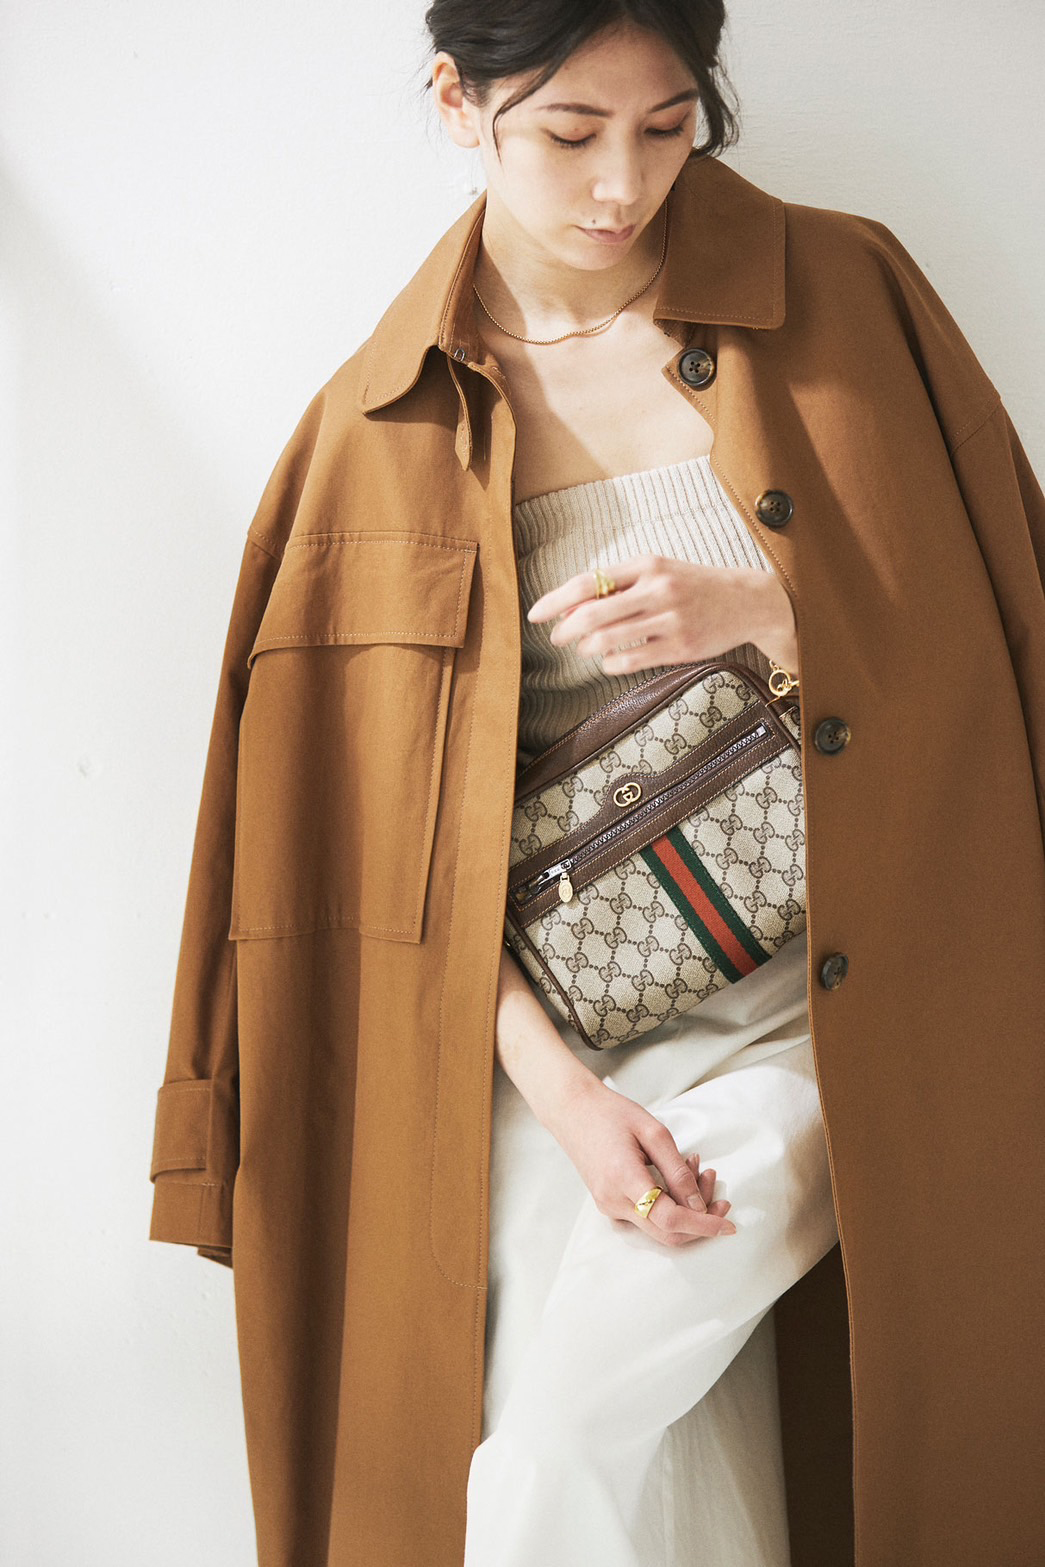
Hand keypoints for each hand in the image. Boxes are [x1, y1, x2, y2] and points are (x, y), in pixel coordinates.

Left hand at [526, 556, 797, 676]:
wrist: (747, 602)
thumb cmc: (693, 586)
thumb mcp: (657, 573)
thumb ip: (618, 586)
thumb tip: (569, 608)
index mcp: (647, 565)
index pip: (588, 582)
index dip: (555, 600)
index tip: (536, 615)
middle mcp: (658, 589)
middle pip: (592, 613)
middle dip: (565, 630)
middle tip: (556, 638)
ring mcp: (670, 620)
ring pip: (608, 640)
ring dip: (586, 648)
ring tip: (585, 648)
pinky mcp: (680, 648)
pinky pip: (630, 661)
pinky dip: (610, 663)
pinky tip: (609, 660)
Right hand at [548, 1074, 736, 1248]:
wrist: (573, 1111)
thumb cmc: (612, 1114)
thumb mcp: (653, 1132)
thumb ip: (677, 1171)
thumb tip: (699, 1205)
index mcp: (625, 1180)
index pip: (671, 1219)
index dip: (704, 1224)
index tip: (729, 1224)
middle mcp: (614, 1202)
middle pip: (668, 1233)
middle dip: (701, 1220)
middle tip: (720, 1193)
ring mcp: (609, 1207)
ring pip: (658, 1227)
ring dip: (686, 1209)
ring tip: (697, 1170)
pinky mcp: (609, 1206)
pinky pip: (646, 1217)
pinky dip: (669, 1205)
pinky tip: (676, 1178)